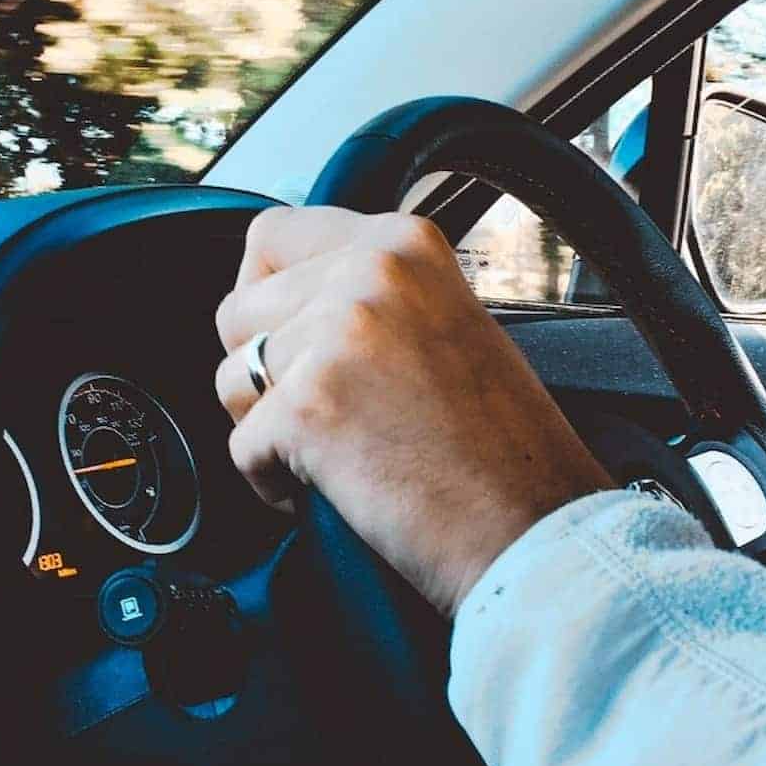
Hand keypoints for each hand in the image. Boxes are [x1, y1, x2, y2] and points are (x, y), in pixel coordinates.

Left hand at [215, 207, 612, 614]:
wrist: (534, 531)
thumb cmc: (502, 450)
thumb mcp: (444, 323)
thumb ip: (369, 294)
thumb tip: (282, 297)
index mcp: (404, 243)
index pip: (272, 234)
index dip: (266, 296)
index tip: (290, 340)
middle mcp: (369, 271)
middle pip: (237, 310)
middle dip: (262, 370)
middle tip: (327, 414)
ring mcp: (337, 335)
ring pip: (231, 377)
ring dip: (265, 426)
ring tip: (338, 453)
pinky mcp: (307, 406)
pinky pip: (240, 446)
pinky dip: (273, 482)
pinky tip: (338, 489)